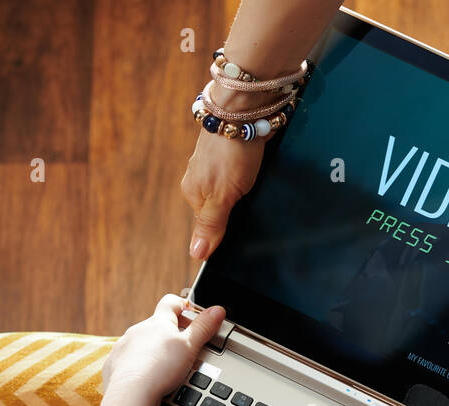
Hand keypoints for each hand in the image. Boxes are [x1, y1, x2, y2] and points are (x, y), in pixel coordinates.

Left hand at [101, 295, 225, 405]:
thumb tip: (218, 310)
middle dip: (169, 334)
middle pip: (156, 325)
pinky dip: (137, 367)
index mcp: (158, 322)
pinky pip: (128, 360)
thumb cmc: (159, 368)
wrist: (129, 393)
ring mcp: (124, 346)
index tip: (192, 315)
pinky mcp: (114, 364)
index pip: (171, 302)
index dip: (183, 305)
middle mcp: (138, 330)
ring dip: (153, 351)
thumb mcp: (189, 347)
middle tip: (184, 349)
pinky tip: (147, 379)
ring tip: (166, 369)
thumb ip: (203, 327)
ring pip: (141, 344)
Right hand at [182, 130, 266, 260]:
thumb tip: (196, 254)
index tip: (241, 223)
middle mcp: (199, 177)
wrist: (244, 109)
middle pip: (219, 205)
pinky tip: (256, 170)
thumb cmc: (231, 153)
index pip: (208, 224)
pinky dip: (249, 173)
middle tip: (250, 199)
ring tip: (254, 181)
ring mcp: (213, 163)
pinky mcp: (228, 151)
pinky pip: (239, 171)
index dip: (226, 227)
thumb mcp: (222, 197)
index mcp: (192, 192)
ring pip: (230, 188)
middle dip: (236, 206)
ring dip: (244, 188)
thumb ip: (211, 224)